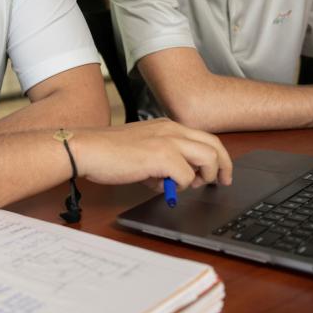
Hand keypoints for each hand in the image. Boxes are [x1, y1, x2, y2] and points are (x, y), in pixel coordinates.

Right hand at [72, 118, 232, 192]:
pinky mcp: (162, 156)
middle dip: (223, 167)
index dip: (218, 157)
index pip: (206, 138)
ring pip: (208, 159)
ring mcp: (168, 141)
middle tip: (222, 183)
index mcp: (168, 126)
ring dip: (203, 177)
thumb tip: (175, 179)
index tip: (219, 173)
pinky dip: (178, 186)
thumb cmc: (109, 152)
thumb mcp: (143, 150)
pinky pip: (186, 177)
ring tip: (186, 185)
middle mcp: (172, 129)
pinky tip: (158, 185)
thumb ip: (162, 160)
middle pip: (215, 146)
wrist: (88, 149)